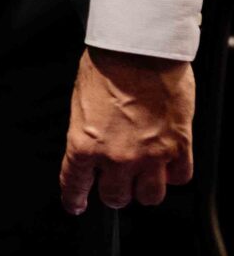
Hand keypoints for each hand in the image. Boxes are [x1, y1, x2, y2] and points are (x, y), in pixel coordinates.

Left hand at [60, 48, 195, 213]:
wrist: (139, 50)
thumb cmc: (107, 67)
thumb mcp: (80, 104)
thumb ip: (87, 133)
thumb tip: (93, 147)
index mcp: (84, 144)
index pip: (75, 184)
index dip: (75, 199)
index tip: (76, 205)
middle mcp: (117, 156)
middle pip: (117, 197)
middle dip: (115, 193)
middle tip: (116, 184)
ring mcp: (151, 154)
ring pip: (151, 196)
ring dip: (146, 190)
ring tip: (144, 178)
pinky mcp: (179, 146)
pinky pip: (181, 177)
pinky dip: (174, 174)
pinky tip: (168, 165)